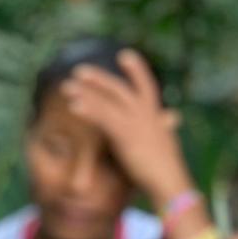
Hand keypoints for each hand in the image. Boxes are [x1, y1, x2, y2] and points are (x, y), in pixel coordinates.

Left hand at [60, 50, 190, 205]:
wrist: (170, 184)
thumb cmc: (167, 171)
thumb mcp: (166, 143)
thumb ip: (164, 128)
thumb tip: (171, 118)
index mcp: (155, 116)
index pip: (146, 85)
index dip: (136, 69)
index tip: (124, 55)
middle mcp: (147, 114)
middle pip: (120, 88)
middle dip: (99, 78)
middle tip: (78, 70)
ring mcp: (137, 122)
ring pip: (108, 99)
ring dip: (86, 91)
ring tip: (66, 86)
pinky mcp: (126, 134)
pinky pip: (103, 117)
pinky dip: (88, 109)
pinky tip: (72, 105)